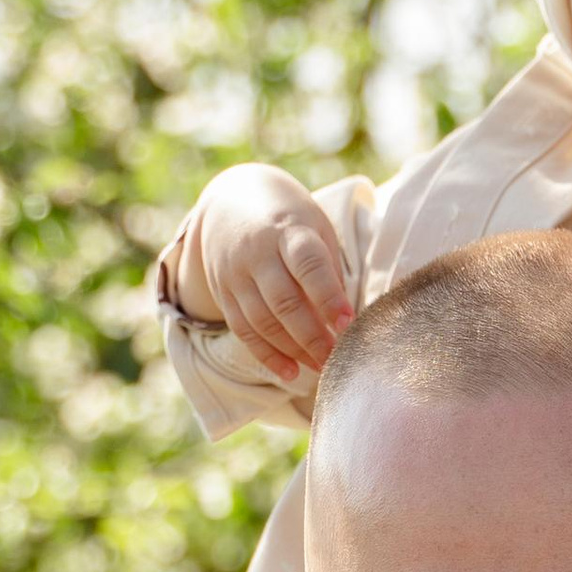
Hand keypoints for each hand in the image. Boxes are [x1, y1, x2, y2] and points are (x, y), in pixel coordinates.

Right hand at [165, 164, 353, 380]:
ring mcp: (235, 274)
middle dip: (313, 336)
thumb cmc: (289, 217)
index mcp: (288, 230)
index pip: (308, 265)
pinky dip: (267, 356)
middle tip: (339, 358)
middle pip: (284, 302)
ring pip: (262, 321)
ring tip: (322, 367)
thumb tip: (345, 318)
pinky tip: (291, 372)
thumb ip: (328, 267)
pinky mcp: (223, 292)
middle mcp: (257, 252)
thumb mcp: (315, 226)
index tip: (348, 323)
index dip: (328, 296)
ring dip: (294, 350)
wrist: (230, 198)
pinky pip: (243, 331)